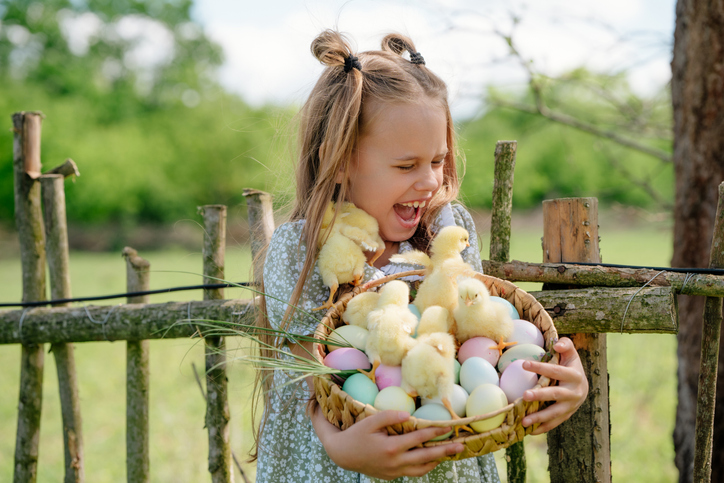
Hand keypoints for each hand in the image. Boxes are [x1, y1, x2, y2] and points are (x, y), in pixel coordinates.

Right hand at [311, 405, 463, 479]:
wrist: (342, 455)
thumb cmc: (356, 434)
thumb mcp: (370, 421)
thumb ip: (389, 416)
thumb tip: (409, 415)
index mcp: (391, 447)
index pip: (418, 439)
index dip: (434, 433)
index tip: (448, 428)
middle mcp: (395, 462)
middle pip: (426, 457)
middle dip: (444, 451)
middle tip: (460, 446)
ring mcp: (394, 472)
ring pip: (421, 470)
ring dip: (436, 461)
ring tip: (448, 454)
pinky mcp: (391, 476)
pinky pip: (412, 473)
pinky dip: (423, 467)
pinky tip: (428, 460)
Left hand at [520, 337, 587, 434]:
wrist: (583, 385)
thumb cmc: (570, 365)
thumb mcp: (571, 353)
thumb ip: (566, 345)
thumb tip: (557, 345)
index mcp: (575, 375)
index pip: (556, 371)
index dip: (540, 367)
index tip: (523, 364)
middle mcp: (575, 392)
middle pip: (555, 394)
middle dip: (540, 395)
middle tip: (524, 395)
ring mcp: (571, 406)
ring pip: (555, 413)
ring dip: (539, 417)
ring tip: (523, 421)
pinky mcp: (567, 415)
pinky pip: (555, 423)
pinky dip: (543, 427)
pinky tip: (530, 431)